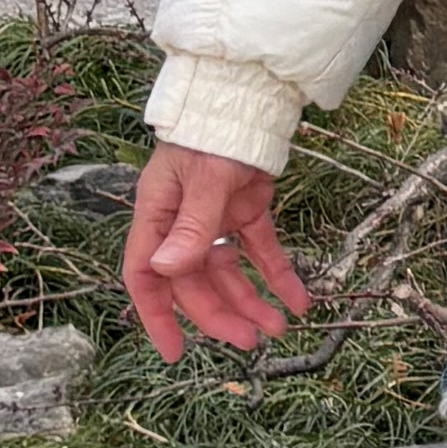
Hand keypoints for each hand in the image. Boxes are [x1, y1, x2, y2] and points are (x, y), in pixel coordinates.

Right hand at [124, 142, 309, 361]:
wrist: (247, 95)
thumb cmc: (213, 132)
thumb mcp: (204, 179)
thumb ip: (191, 227)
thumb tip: (166, 270)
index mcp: (158, 216)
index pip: (146, 276)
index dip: (156, 316)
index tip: (174, 352)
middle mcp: (182, 223)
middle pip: (195, 283)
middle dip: (221, 315)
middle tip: (252, 340)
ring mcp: (215, 219)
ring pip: (230, 273)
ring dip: (252, 301)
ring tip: (280, 327)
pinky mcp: (247, 211)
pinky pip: (261, 251)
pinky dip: (279, 275)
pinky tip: (300, 299)